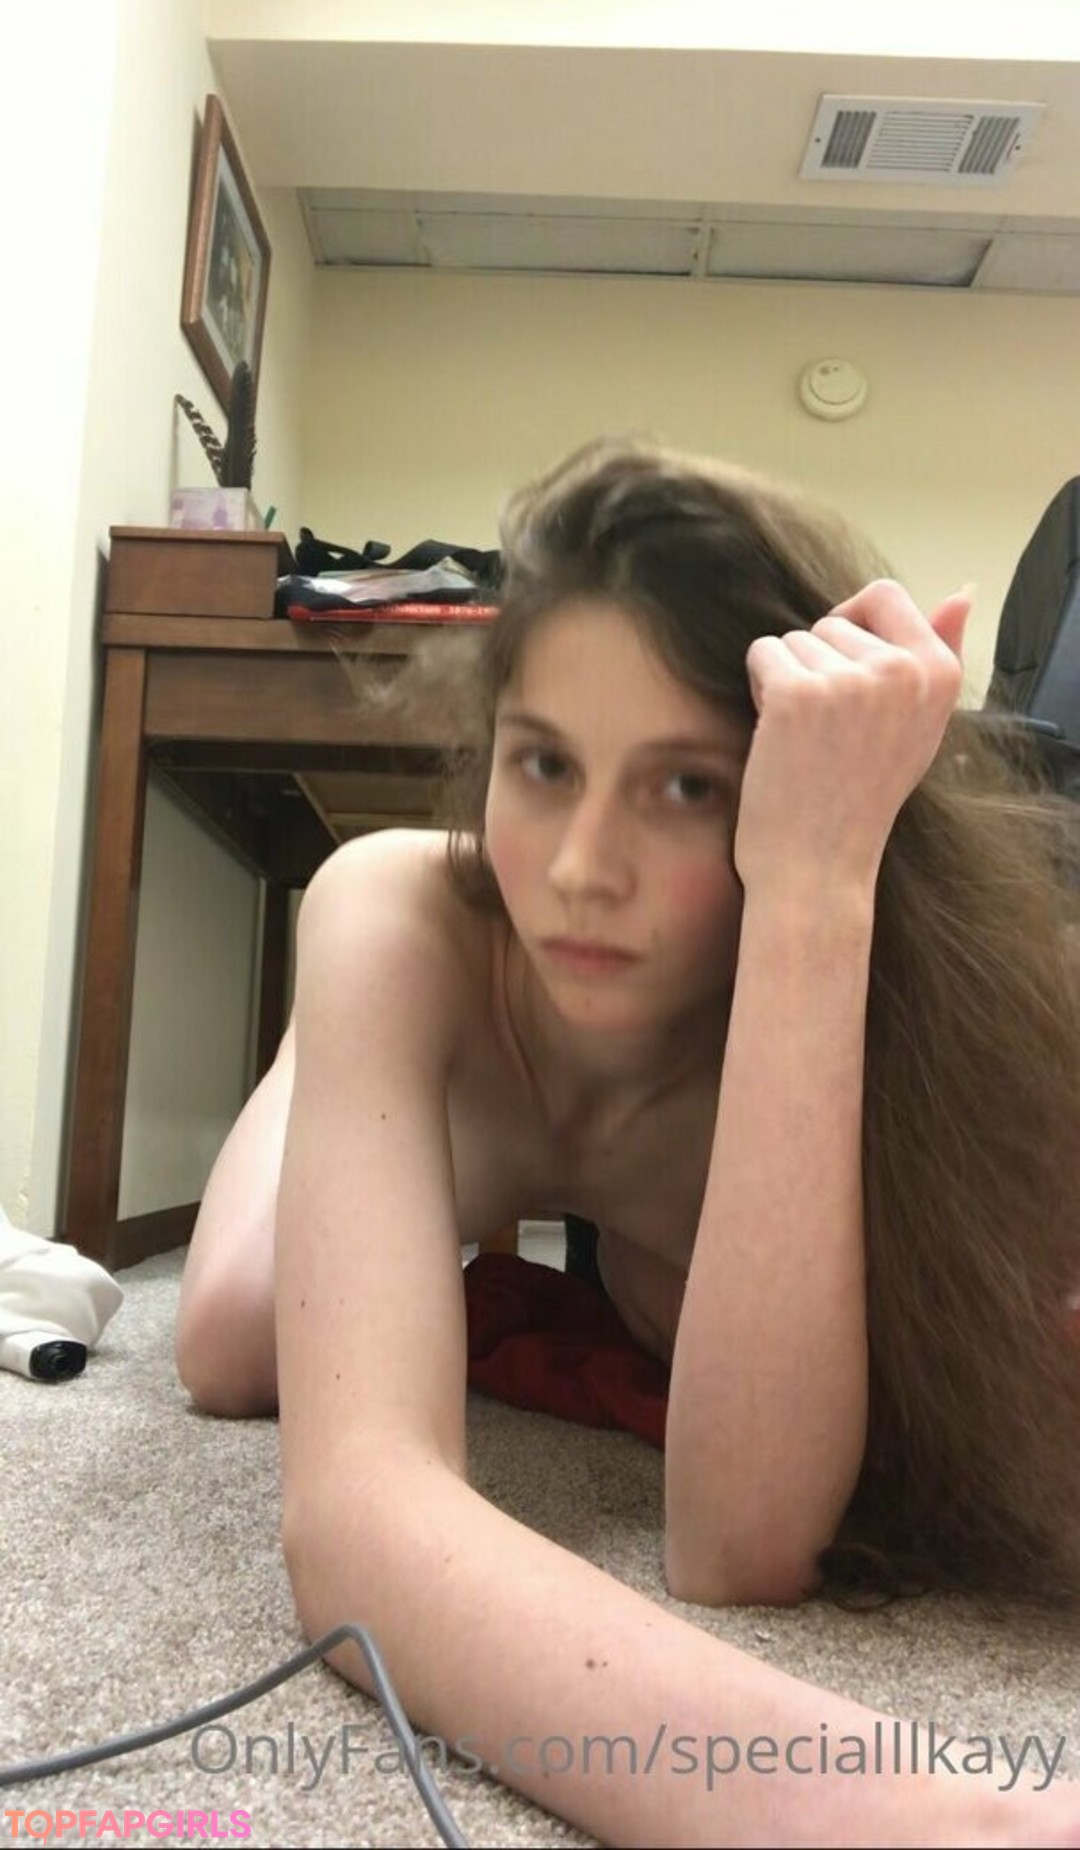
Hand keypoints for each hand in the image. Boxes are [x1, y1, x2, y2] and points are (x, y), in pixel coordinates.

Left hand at [733, 579, 968, 897]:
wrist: (818, 867)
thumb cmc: (861, 799)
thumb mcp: (921, 725)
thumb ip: (938, 654)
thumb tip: (961, 592)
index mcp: (940, 674)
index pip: (886, 596)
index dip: (852, 626)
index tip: (845, 672)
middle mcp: (902, 671)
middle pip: (833, 621)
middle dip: (818, 664)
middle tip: (828, 728)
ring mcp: (850, 681)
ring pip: (796, 639)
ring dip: (789, 679)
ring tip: (806, 737)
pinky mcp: (797, 693)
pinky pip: (764, 652)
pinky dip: (759, 686)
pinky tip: (778, 734)